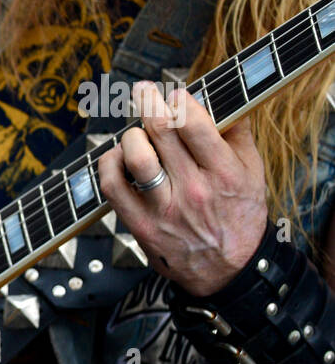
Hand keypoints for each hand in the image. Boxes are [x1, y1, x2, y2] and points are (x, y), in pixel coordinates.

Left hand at [96, 81, 268, 297]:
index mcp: (224, 173)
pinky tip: (118, 157)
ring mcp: (164, 209)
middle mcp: (193, 190)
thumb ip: (237, 134)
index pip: (194, 125)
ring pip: (135, 157)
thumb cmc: (240, 217)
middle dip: (149, 103)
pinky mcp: (140, 225)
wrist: (229, 271)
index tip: (174, 93)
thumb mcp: (253, 173)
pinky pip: (112, 187)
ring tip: (137, 133)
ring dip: (131, 135)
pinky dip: (109, 163)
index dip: (178, 100)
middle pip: (161, 133)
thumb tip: (217, 98)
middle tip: (144, 92)